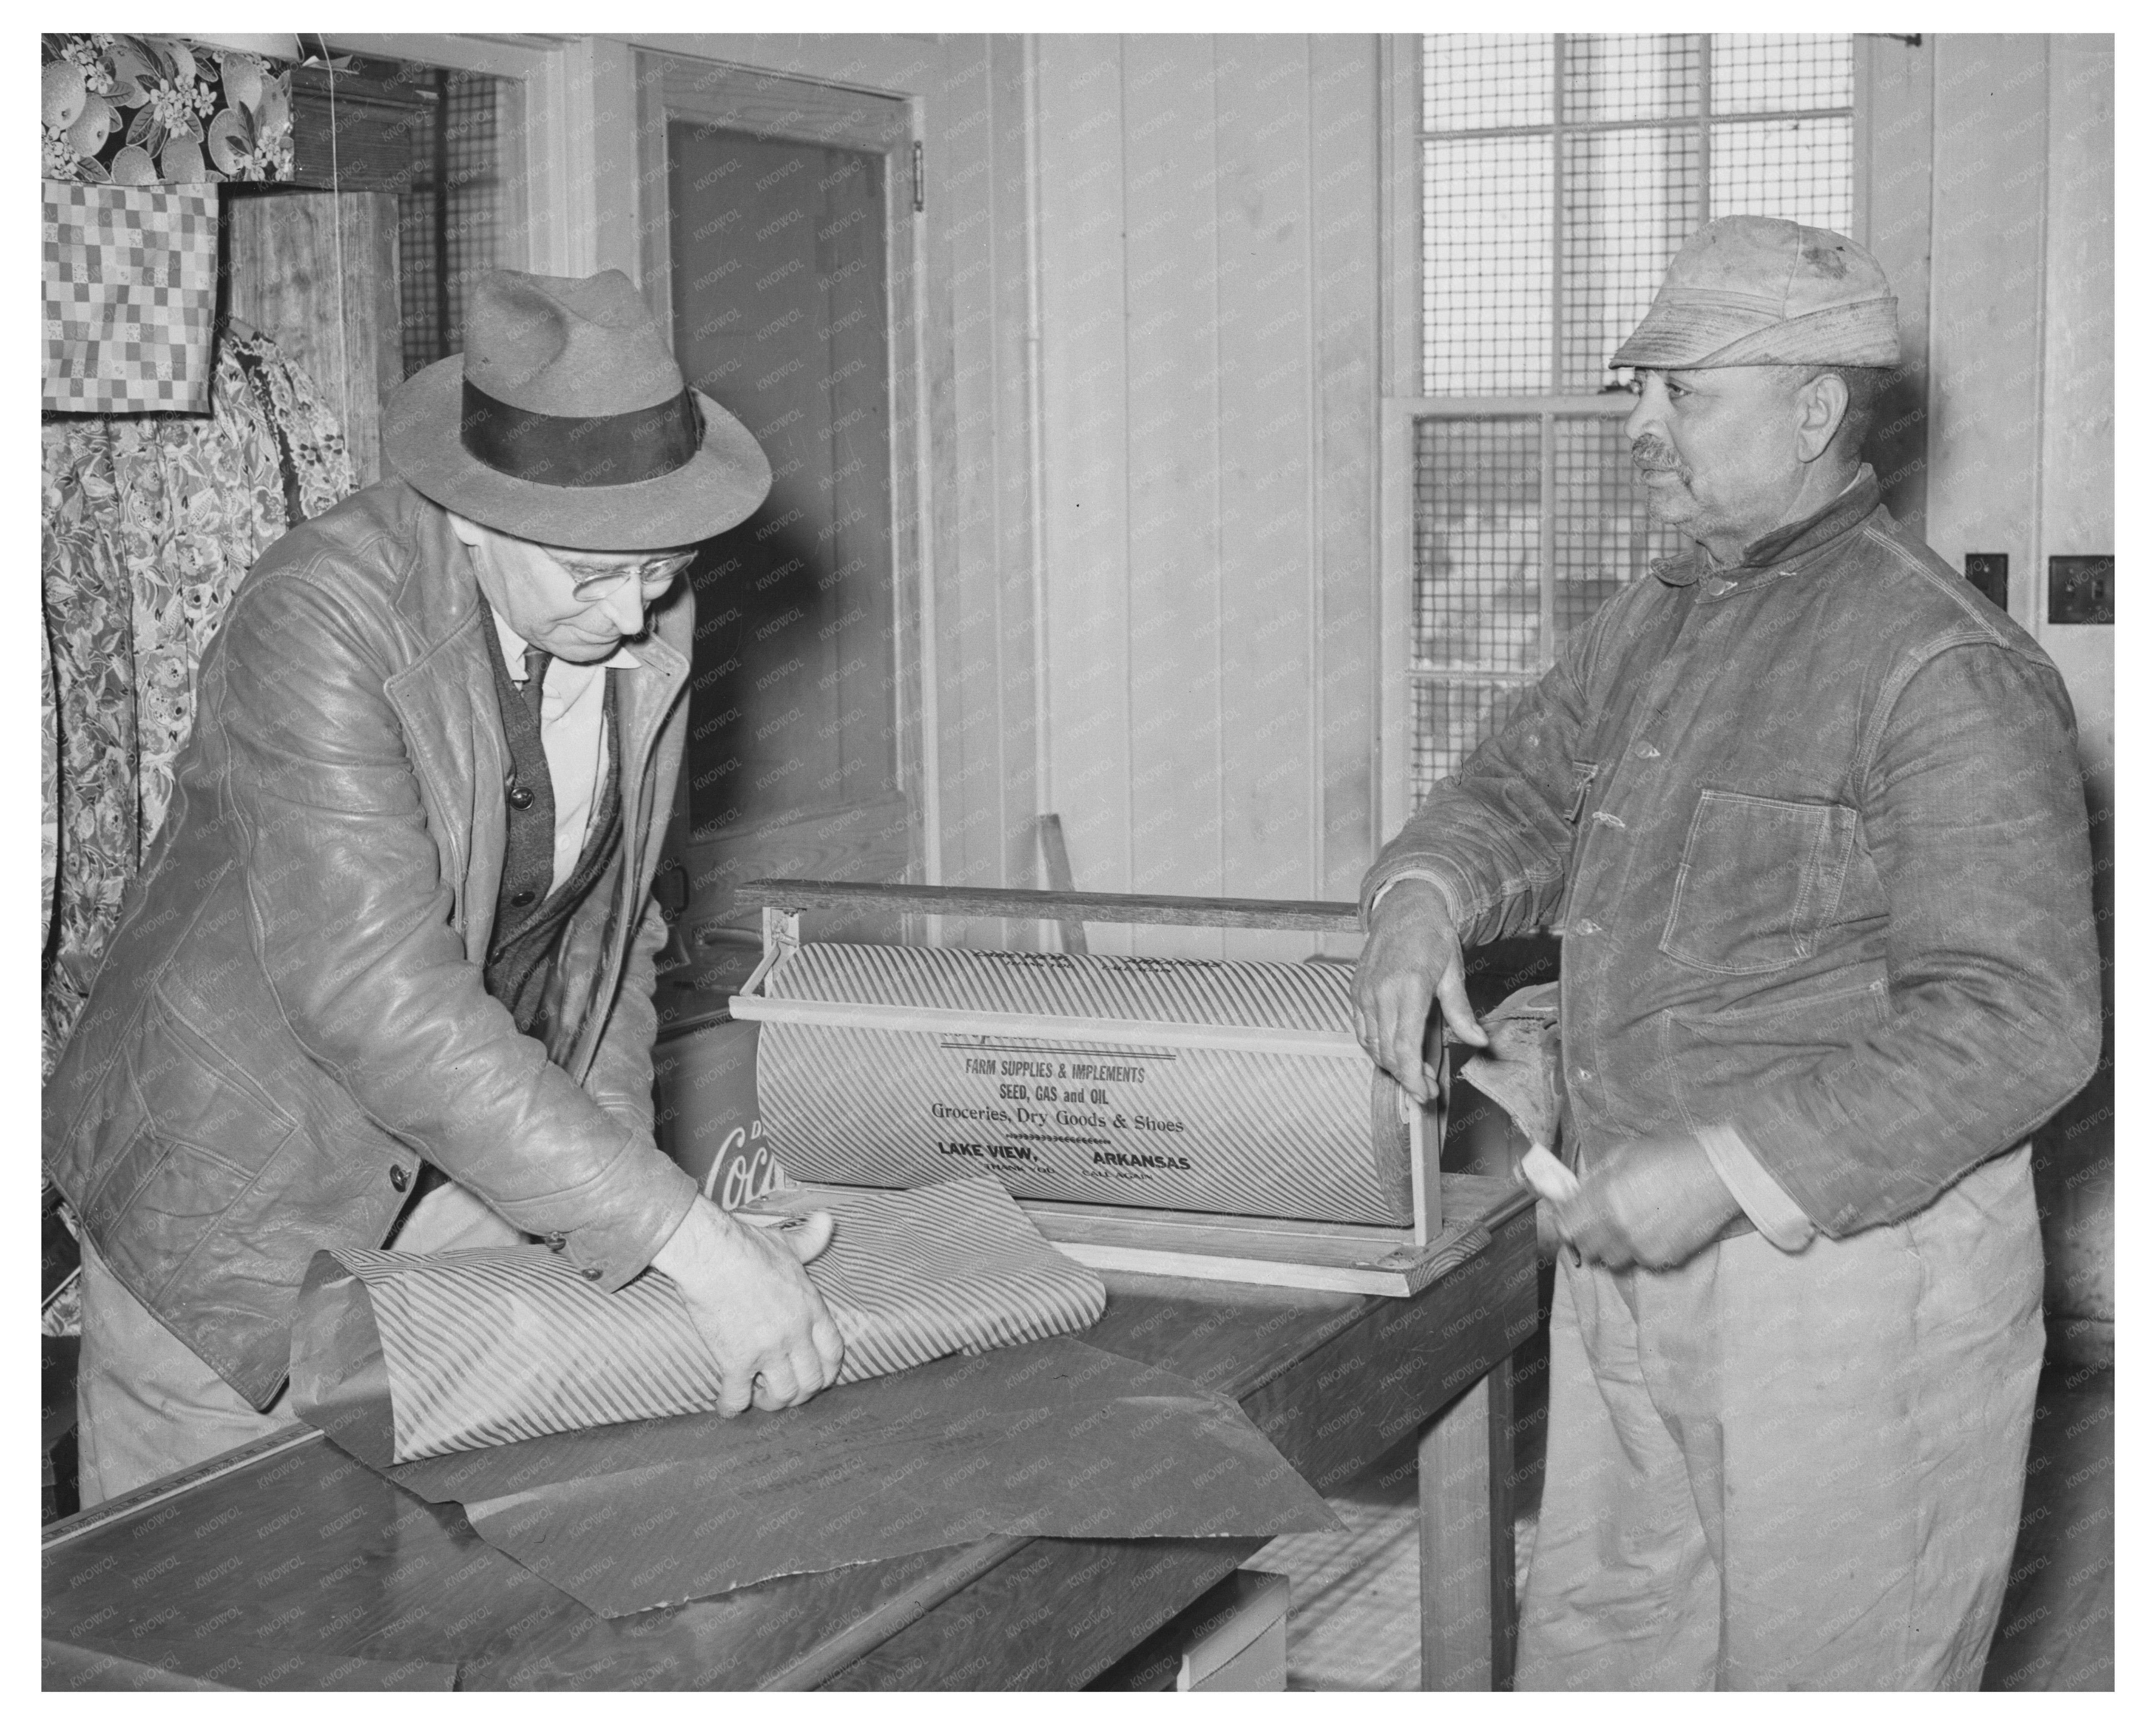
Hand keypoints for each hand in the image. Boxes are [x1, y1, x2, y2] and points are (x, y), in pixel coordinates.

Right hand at [650, 1196, 845, 1414]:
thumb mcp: (787, 1242)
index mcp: (811, 1308)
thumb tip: (828, 1221)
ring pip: (783, 1395)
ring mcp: (768, 1350)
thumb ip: (810, 1240)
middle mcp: (795, 1334)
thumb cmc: (748, 1246)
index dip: (828, 1371)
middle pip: (812, 1381)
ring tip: (759, 1395)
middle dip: (801, 1392)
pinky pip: (738, 1398)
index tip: (818, 1375)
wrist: (711, 1255)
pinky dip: (732, 1406)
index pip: (833, 1352)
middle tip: (785, 1389)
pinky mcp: (736, 1361)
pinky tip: (727, 1404)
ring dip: (772, 1401)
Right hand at [1352, 879, 1487, 1102]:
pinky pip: (1361, 1031)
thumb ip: (1462, 1011)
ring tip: (1416, 1068)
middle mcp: (1381, 992)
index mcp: (1410, 987)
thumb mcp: (1453, 972)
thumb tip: (1478, 1041)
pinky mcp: (1355, 992)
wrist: (1403, 908)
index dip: (1412, 1077)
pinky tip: (1395, 1050)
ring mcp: (1364, 993)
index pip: (1404, 1046)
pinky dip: (1376, 1047)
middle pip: (1387, 1052)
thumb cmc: (1432, 937)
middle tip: (1427, 1086)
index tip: (1425, 1094)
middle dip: (1406, 1077)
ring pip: (1372, 1045)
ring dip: (1392, 1064)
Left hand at [1547, 1132, 1743, 1269]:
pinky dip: (1640, 1250)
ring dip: (1613, 1246)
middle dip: (1587, 1235)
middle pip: (1586, 1248)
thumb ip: (1593, 1178)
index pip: (1567, 1227)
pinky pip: (1640, 1261)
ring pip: (1612, 1259)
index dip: (1567, 1221)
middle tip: (1599, 1220)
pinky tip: (1653, 1229)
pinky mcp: (1664, 1259)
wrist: (1718, 1174)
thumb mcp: (1622, 1155)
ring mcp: (1642, 1247)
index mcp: (1605, 1198)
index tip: (1573, 1215)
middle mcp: (1620, 1228)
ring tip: (1628, 1225)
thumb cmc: (1669, 1157)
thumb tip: (1574, 1195)